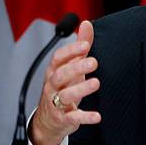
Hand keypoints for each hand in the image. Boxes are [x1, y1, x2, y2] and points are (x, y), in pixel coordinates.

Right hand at [29, 20, 101, 144]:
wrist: (48, 120)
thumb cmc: (61, 87)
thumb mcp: (70, 65)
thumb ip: (80, 46)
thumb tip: (87, 24)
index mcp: (55, 70)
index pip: (59, 58)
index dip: (71, 51)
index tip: (85, 45)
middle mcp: (53, 85)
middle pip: (61, 75)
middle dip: (76, 68)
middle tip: (94, 62)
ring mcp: (56, 102)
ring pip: (66, 95)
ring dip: (81, 89)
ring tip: (96, 83)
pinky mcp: (63, 118)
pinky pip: (72, 117)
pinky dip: (84, 117)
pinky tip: (97, 116)